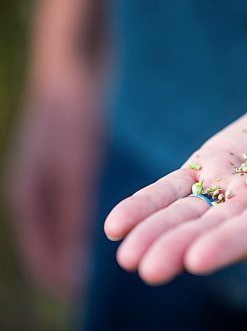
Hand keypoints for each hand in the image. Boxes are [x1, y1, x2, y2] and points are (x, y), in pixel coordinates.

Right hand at [5, 64, 100, 299]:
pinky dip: (79, 217)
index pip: (39, 249)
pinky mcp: (61, 161)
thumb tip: (72, 272)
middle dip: (63, 262)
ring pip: (58, 220)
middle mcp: (31, 188)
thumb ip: (72, 219)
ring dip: (72, 241)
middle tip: (85, 283)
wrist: (74, 71)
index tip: (75, 294)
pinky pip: (69, 200)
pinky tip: (102, 218)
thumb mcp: (74, 173)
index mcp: (27, 196)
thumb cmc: (72, 119)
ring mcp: (44, 173)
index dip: (56, 273)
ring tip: (95, 257)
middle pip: (46, 238)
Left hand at [104, 82, 246, 284]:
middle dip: (181, 245)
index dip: (235, 242)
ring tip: (123, 251)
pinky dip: (148, 202)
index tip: (198, 257)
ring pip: (191, 212)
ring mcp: (236, 187)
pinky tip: (116, 224)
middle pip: (219, 229)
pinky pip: (178, 188)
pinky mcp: (216, 165)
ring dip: (156, 229)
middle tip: (146, 267)